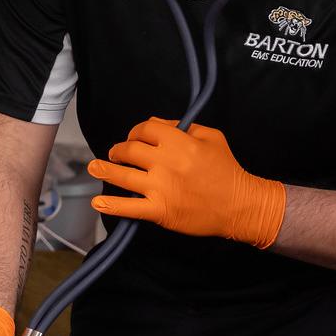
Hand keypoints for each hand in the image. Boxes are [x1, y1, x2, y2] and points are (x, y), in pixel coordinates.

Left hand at [88, 118, 286, 248]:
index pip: (145, 129)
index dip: (135, 131)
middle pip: (130, 150)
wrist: (240, 205)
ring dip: (105, 170)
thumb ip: (184, 127)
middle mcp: (166, 163)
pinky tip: (99, 202)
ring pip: (123, 176)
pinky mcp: (160, 211)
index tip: (134, 137)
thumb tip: (158, 125)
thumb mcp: (212, 137)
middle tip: (116, 154)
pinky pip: (130, 208)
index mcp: (180, 142)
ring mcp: (160, 188)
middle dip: (119, 150)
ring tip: (94, 167)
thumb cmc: (227, 170)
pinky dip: (112, 205)